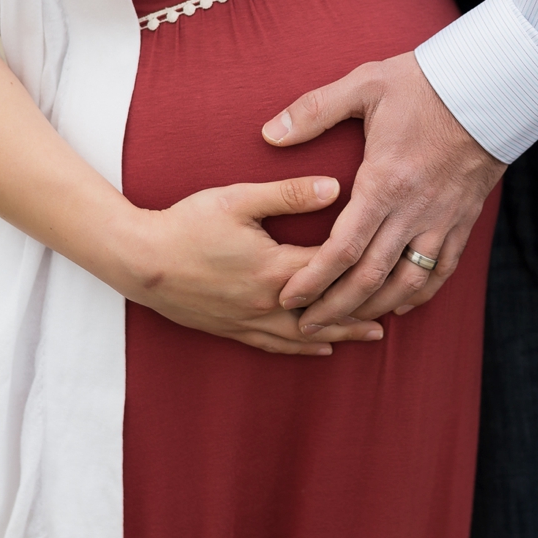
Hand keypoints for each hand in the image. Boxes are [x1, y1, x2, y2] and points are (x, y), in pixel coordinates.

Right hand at [117, 176, 384, 355]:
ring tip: (372, 334)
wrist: (139, 260)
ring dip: (341, 333)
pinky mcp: (231, 329)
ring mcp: (249, 320)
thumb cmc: (186, 224)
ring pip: (306, 334)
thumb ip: (288, 194)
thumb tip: (336, 187)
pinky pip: (275, 345)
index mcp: (275, 268)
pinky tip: (320, 349)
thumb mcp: (238, 199)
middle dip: (364, 311)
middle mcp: (268, 302)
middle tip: (398, 310)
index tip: (397, 266)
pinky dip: (303, 349)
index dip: (366, 267)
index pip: (333, 270)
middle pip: (328, 311)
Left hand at [261, 52, 505, 329]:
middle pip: (370, 277)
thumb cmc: (425, 84)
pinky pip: (443, 269)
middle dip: (334, 307)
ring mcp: (443, 219)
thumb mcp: (364, 84)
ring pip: (408, 282)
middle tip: (306, 325)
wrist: (492, 86)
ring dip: (375, 308)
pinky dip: (420, 294)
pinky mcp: (464, 219)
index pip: (342, 248)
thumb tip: (268, 134)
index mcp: (384, 182)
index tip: (288, 298)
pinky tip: (400, 304)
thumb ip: (314, 110)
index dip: (313, 280)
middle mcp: (414, 210)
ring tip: (346, 322)